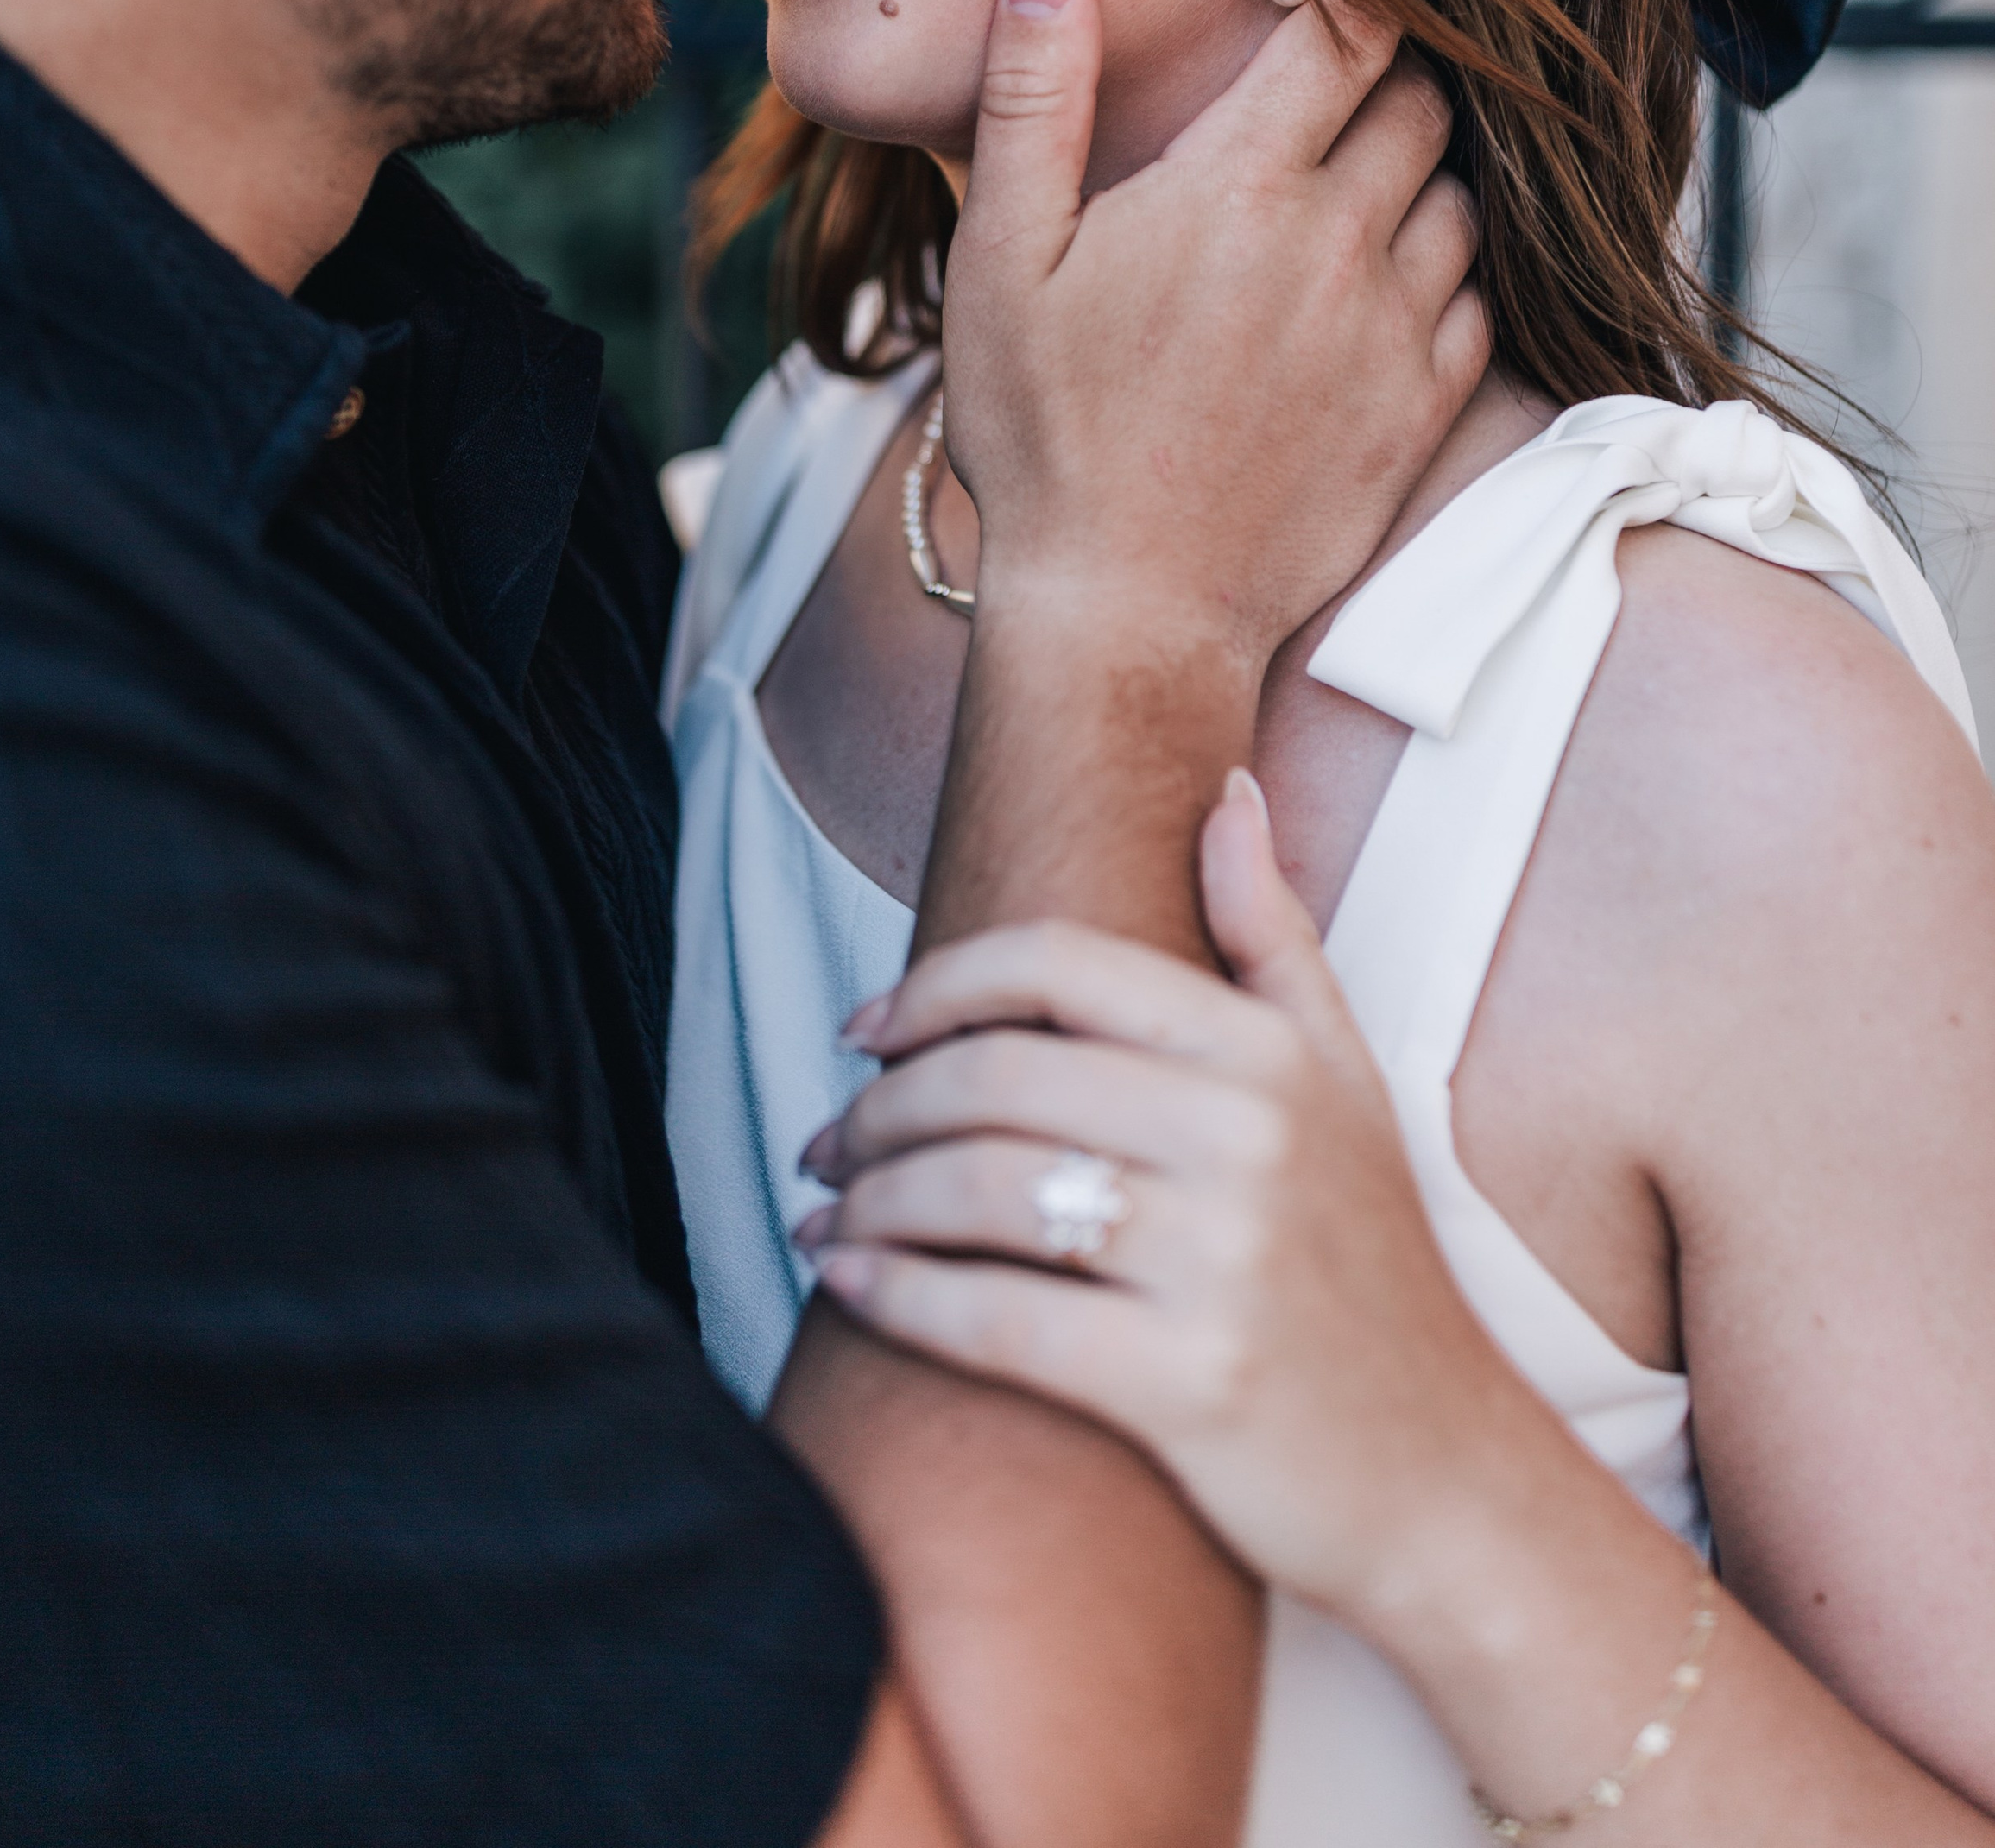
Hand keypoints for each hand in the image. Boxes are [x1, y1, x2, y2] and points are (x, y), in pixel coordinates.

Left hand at [800, 772, 1537, 1635]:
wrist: (1448, 1476)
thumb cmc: (1372, 1267)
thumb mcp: (1348, 1082)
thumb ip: (1273, 935)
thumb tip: (1229, 795)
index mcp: (1267, 1055)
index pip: (1053, 967)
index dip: (934, 988)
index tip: (864, 1029)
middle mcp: (1249, 1141)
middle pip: (995, 1081)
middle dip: (878, 1109)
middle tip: (825, 1139)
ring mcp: (1223, 1263)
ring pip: (980, 1193)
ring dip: (868, 1199)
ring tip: (823, 1212)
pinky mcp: (1190, 1384)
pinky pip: (998, 1318)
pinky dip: (898, 1295)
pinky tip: (848, 1283)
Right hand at [942, 0, 1485, 681]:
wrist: (1126, 613)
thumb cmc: (1043, 433)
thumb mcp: (1001, 254)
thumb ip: (1035, 93)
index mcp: (1236, 184)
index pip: (1348, 31)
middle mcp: (1338, 242)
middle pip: (1422, 103)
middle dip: (1392, 75)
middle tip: (1340, 82)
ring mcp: (1394, 330)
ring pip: (1460, 198)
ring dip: (1421, 174)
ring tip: (1357, 188)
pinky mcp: (1425, 411)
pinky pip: (1477, 301)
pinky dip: (1447, 275)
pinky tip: (1383, 292)